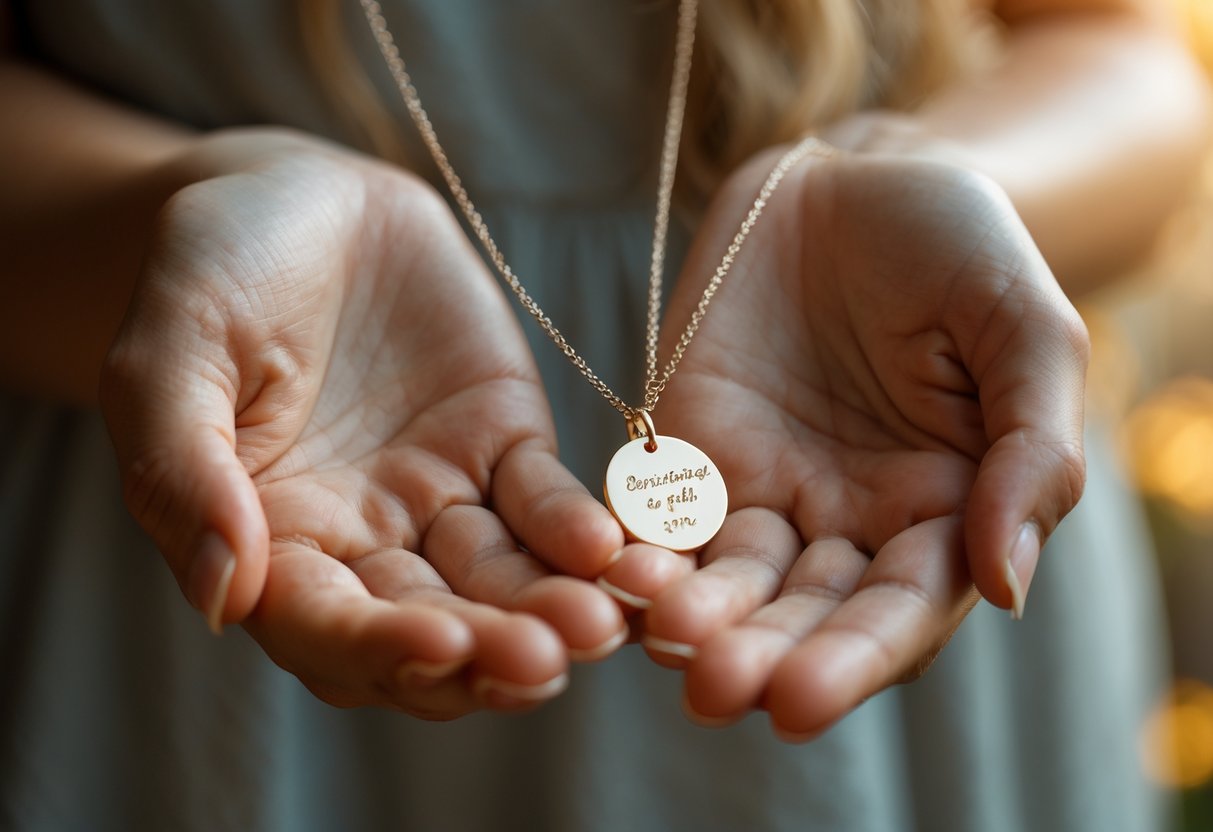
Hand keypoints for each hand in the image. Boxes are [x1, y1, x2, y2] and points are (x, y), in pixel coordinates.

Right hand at [101, 131, 625, 717]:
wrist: (303, 198)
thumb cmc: (215, 271)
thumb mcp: (171, 354)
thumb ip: (183, 471)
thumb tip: (220, 599)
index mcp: (269, 541)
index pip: (321, 625)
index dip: (377, 646)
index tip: (439, 646)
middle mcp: (361, 539)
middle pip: (427, 626)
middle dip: (486, 651)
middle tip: (544, 659)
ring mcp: (440, 497)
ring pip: (498, 581)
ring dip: (548, 609)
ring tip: (598, 624)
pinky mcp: (504, 445)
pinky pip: (543, 501)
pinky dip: (574, 527)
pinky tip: (606, 545)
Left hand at [601, 147, 1087, 737]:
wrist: (856, 180)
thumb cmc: (961, 250)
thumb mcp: (1027, 331)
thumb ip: (1030, 455)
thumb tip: (1004, 589)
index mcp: (936, 515)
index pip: (896, 612)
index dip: (852, 659)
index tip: (800, 703)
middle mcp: (842, 522)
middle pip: (799, 612)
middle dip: (758, 653)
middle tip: (714, 685)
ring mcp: (757, 488)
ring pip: (720, 575)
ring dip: (687, 613)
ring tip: (659, 630)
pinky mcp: (685, 446)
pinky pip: (656, 508)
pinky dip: (636, 541)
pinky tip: (614, 564)